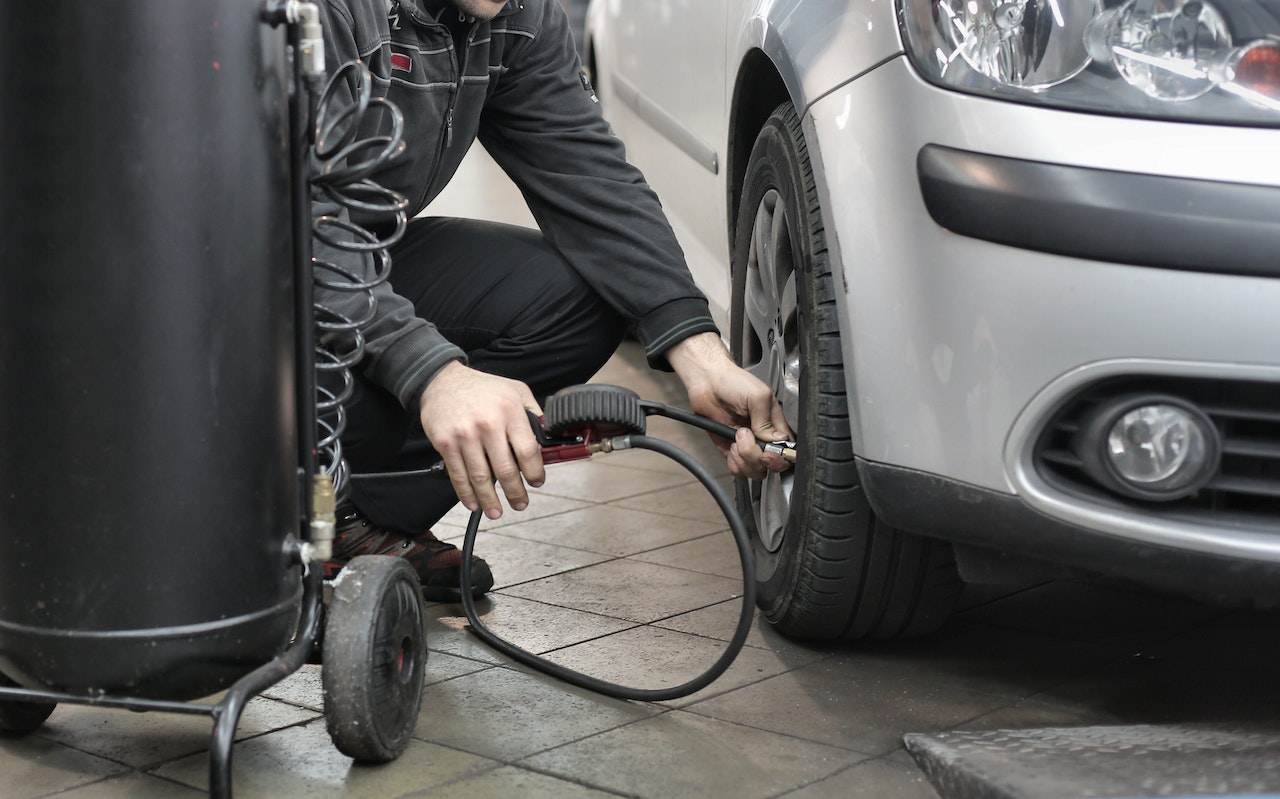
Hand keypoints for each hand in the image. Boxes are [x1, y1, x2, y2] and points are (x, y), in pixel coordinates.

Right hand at [418, 361, 544, 518]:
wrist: (441, 381)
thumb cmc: (482, 388)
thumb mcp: (516, 390)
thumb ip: (533, 413)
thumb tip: (547, 437)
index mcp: (510, 412)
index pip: (528, 451)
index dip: (535, 472)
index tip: (537, 482)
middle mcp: (488, 424)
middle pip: (506, 470)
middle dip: (515, 493)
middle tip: (520, 504)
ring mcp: (465, 435)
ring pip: (481, 477)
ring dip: (490, 500)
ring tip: (497, 511)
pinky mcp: (446, 444)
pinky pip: (458, 475)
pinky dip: (466, 493)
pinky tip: (473, 503)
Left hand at [665, 332, 792, 479]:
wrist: (707, 382)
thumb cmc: (733, 382)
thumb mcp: (757, 395)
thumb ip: (766, 420)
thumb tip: (774, 440)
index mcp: (775, 425)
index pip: (786, 451)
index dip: (779, 457)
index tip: (767, 452)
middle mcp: (763, 438)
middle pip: (770, 465)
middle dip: (756, 456)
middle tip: (745, 436)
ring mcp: (747, 445)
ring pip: (754, 471)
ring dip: (743, 458)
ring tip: (736, 437)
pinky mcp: (730, 450)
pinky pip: (737, 469)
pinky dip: (734, 462)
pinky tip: (730, 446)